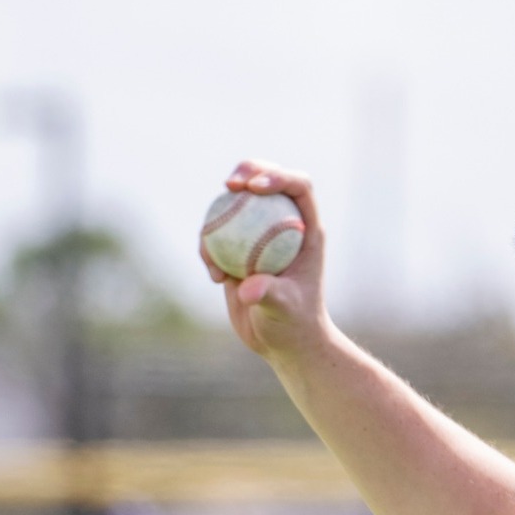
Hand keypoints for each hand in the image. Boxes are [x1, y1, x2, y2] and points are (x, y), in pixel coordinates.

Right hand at [201, 160, 331, 359]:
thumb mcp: (284, 310)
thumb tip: (248, 288)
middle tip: (229, 183)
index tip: (253, 188)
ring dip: (218, 216)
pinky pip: (216, 235)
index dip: (278, 176)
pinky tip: (216, 278)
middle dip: (248, 171)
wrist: (283, 342)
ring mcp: (259, 235)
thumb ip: (270, 295)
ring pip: (236, 205)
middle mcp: (284, 225)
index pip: (298, 188)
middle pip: (267, 183)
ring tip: (212, 253)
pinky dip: (208, 249)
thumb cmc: (294, 326)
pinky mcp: (237, 249)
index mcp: (306, 230)